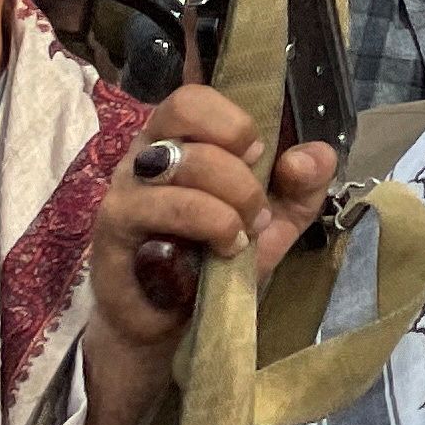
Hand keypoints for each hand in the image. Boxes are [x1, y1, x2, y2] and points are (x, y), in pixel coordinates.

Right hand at [82, 88, 339, 424]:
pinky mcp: (110, 233)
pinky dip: (206, 224)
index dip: (233, 119)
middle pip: (186, 120)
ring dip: (228, 200)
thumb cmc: (212, 259)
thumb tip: (315, 153)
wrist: (171, 329)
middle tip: (258, 209)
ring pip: (179, 164)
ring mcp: (123, 191)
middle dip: (240, 168)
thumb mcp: (273, 219)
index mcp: (178, 140)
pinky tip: (224, 251)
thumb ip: (302, 183)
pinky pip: (158, 208)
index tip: (260, 156)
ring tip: (241, 235)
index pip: (191, 96)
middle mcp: (143, 155)